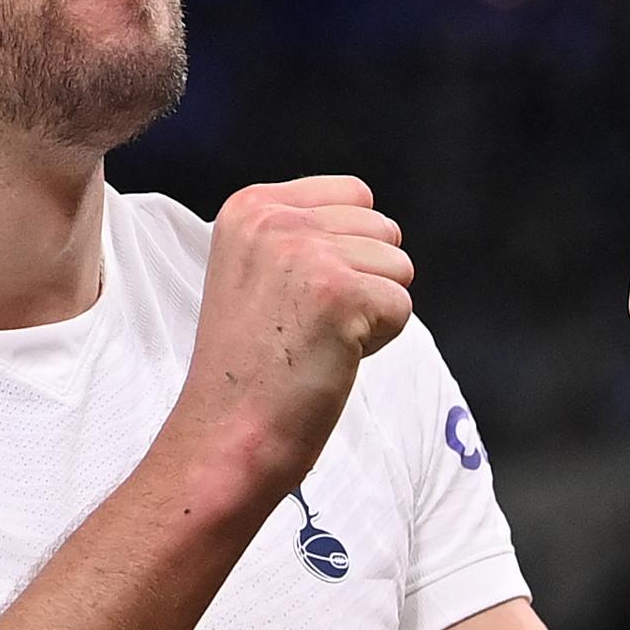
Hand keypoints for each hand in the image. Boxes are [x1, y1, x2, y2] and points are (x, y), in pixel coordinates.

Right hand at [171, 176, 415, 498]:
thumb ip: (303, 234)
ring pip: (398, 267)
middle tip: (306, 326)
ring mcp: (305, 252)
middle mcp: (273, 219)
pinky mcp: (338, 292)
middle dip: (364, 280)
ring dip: (372, 311)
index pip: (355, 195)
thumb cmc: (251, 368)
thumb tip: (376, 224)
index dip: (347, 251)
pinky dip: (379, 341)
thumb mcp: (257, 271)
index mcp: (250, 206)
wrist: (228, 434)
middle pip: (382, 228)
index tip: (296, 297)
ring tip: (316, 341)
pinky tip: (329, 357)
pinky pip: (401, 306)